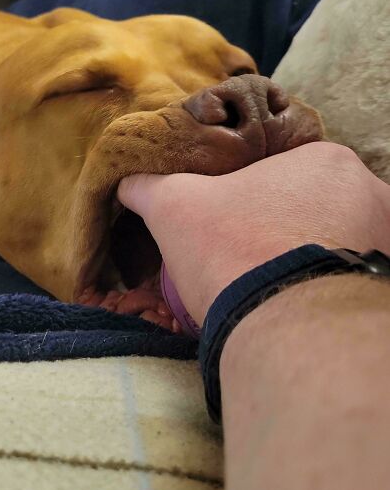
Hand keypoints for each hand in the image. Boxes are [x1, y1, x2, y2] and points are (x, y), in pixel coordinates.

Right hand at [117, 142, 389, 324]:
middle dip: (297, 229)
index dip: (261, 196)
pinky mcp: (385, 292)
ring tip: (283, 289)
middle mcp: (372, 195)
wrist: (285, 329)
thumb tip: (125, 180)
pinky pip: (360, 284)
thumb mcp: (175, 207)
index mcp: (326, 161)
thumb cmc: (233, 251)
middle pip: (326, 207)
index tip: (239, 223)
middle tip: (261, 258)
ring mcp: (387, 243)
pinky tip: (306, 310)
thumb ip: (150, 187)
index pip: (292, 169)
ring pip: (348, 245)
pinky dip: (335, 292)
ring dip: (320, 260)